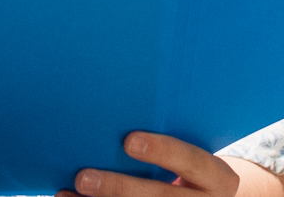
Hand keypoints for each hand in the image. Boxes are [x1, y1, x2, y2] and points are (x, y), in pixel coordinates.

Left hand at [61, 131, 283, 196]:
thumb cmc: (194, 164)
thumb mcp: (197, 149)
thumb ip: (173, 131)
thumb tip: (120, 96)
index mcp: (215, 176)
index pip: (191, 161)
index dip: (162, 151)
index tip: (129, 141)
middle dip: (119, 189)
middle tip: (83, 177)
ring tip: (67, 193)